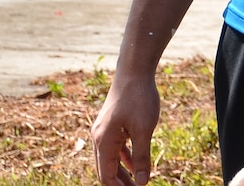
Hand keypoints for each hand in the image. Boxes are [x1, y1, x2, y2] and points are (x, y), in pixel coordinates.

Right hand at [91, 69, 159, 185]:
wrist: (134, 70)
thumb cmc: (139, 98)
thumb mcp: (144, 129)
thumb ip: (141, 157)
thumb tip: (141, 182)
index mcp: (104, 141)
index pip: (107, 176)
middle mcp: (99, 137)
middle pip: (106, 170)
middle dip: (120, 184)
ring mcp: (104, 130)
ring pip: (110, 159)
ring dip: (122, 173)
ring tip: (137, 183)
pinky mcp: (112, 124)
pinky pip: (115, 148)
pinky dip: (124, 158)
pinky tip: (135, 165)